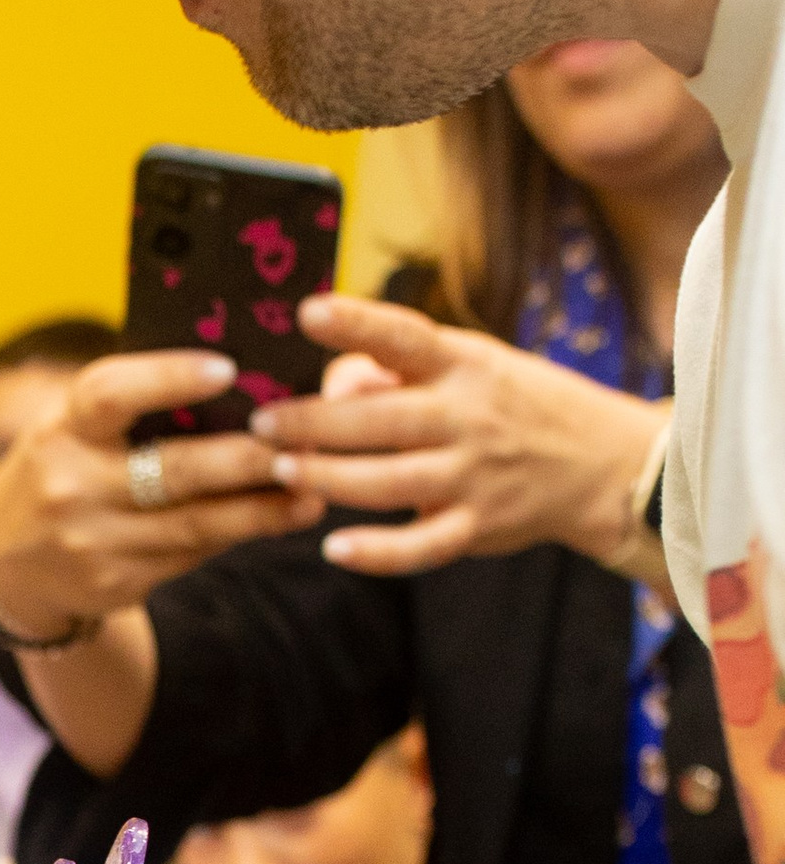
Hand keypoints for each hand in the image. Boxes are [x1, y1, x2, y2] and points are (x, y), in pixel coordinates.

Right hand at [0, 350, 324, 638]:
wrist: (10, 565)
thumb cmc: (62, 466)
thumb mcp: (72, 425)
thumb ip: (132, 401)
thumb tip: (236, 375)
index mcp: (60, 429)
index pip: (110, 395)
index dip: (168, 379)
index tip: (228, 369)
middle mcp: (69, 487)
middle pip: (172, 471)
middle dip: (245, 457)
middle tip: (304, 440)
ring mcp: (90, 543)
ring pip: (194, 523)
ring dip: (260, 507)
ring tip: (313, 488)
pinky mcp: (114, 583)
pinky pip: (189, 555)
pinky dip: (236, 533)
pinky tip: (278, 515)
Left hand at [249, 295, 661, 578]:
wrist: (602, 462)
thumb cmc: (513, 406)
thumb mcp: (469, 369)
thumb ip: (398, 374)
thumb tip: (332, 383)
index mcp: (464, 365)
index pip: (404, 337)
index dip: (356, 323)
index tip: (306, 312)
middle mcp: (468, 417)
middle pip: (380, 419)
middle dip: (314, 422)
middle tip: (261, 422)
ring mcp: (473, 475)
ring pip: (390, 482)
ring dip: (331, 478)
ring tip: (282, 471)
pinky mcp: (478, 526)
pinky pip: (422, 546)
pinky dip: (378, 552)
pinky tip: (335, 547)